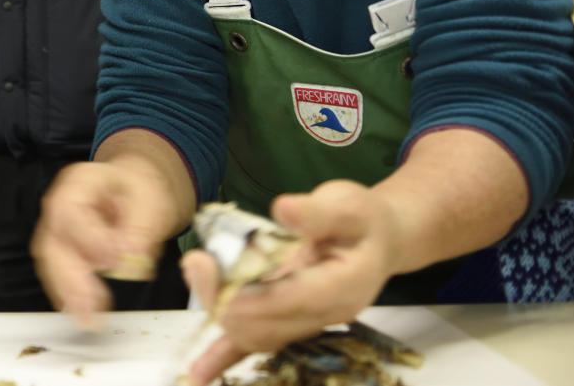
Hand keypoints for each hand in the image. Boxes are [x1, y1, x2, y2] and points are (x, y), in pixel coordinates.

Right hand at [31, 159, 178, 327]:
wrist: (134, 190)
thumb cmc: (140, 191)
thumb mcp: (151, 202)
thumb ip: (140, 230)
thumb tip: (130, 260)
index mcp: (79, 181)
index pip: (69, 210)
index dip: (87, 239)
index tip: (113, 262)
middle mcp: (59, 203)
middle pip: (52, 241)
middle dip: (70, 278)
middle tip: (91, 308)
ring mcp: (56, 227)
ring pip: (51, 261)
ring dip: (67, 292)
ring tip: (88, 318)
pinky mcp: (61, 249)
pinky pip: (57, 272)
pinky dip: (69, 294)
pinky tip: (82, 312)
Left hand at [181, 181, 400, 384]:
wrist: (379, 241)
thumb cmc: (363, 221)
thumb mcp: (347, 204)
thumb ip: (317, 212)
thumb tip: (283, 210)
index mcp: (343, 287)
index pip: (289, 299)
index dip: (247, 291)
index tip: (210, 265)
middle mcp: (325, 315)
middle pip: (266, 324)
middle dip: (222, 298)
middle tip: (195, 261)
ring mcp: (307, 324)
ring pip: (256, 336)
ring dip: (220, 311)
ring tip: (195, 272)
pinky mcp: (290, 323)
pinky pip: (256, 345)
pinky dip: (224, 358)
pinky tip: (200, 373)